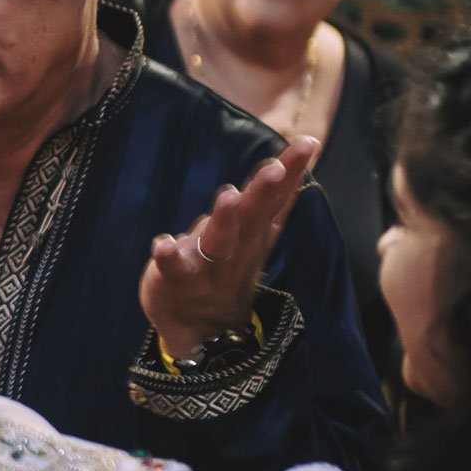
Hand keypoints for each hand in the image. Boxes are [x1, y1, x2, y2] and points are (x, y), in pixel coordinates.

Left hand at [140, 137, 317, 361]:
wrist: (199, 328)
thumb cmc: (222, 269)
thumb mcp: (250, 236)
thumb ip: (263, 204)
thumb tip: (282, 164)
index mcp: (253, 232)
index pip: (276, 198)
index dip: (291, 171)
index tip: (307, 142)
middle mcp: (236, 247)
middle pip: (253, 216)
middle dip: (264, 191)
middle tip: (275, 167)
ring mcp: (208, 266)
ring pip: (221, 241)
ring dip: (225, 219)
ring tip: (228, 196)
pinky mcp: (178, 280)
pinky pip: (174, 269)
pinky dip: (169, 257)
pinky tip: (163, 244)